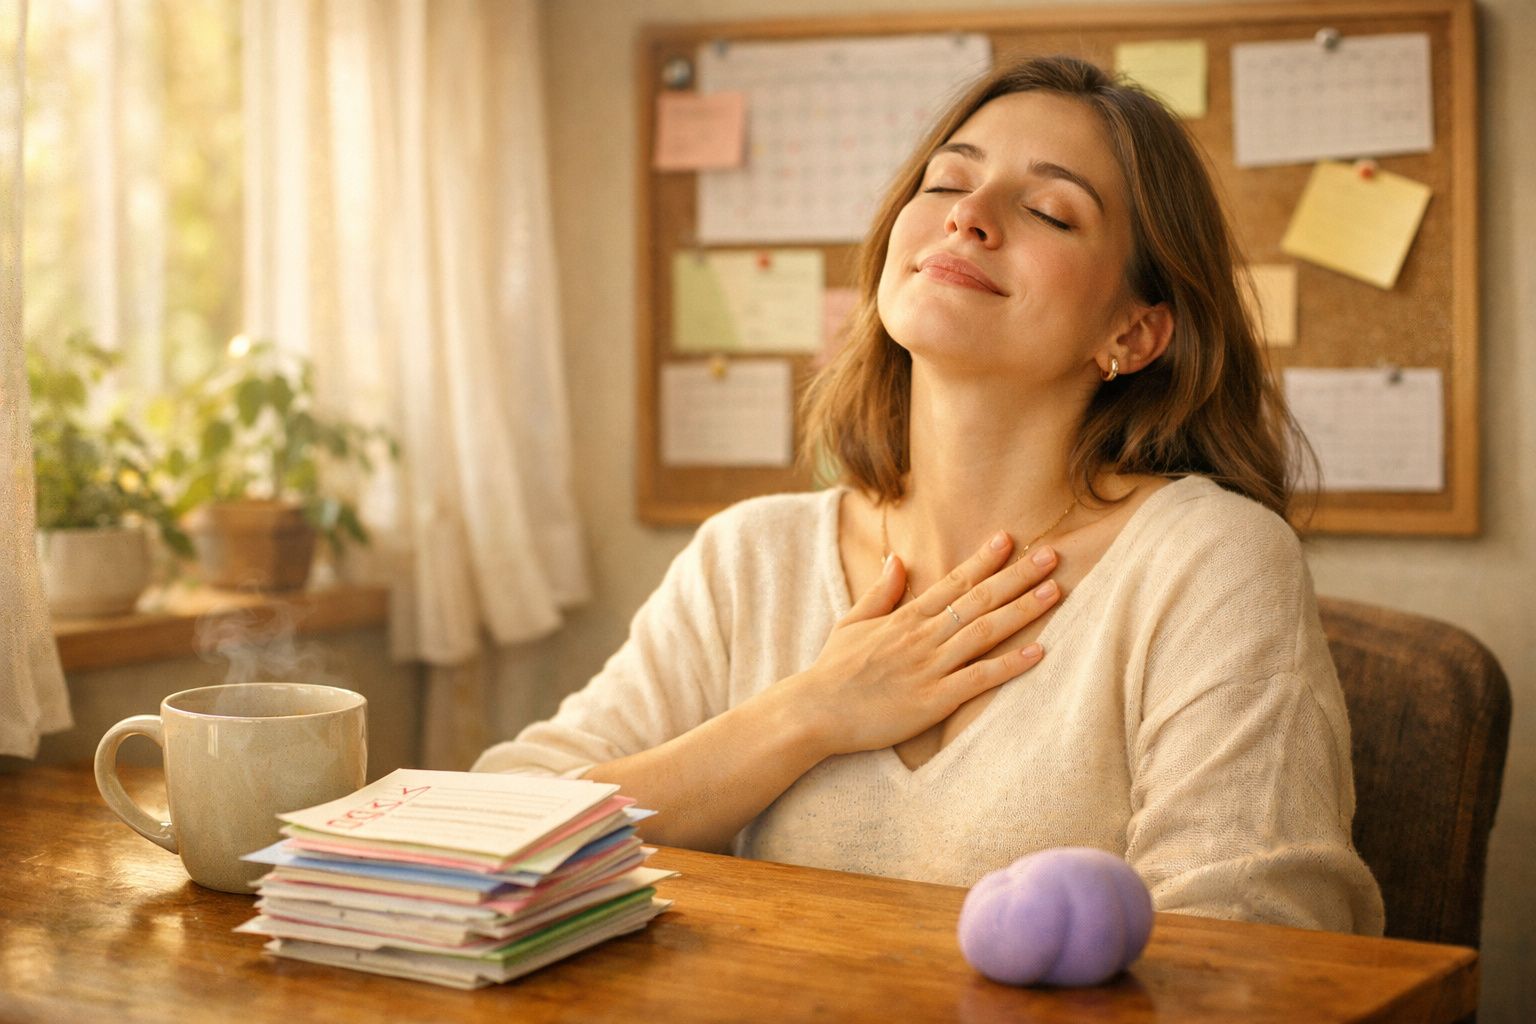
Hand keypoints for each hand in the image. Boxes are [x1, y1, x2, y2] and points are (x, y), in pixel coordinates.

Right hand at [788, 532, 1060, 757]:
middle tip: (1052, 556)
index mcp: (906, 618)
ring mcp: (930, 667)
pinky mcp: (933, 700)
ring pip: (984, 632)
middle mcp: (922, 636)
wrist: (814, 711)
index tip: (1011, 538)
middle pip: (979, 600)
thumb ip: (880, 592)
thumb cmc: (833, 671)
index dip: (984, 560)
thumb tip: (896, 559)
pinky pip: (979, 679)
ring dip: (1022, 611)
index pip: (953, 582)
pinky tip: (1038, 652)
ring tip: (1054, 591)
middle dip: (1018, 576)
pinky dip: (1009, 665)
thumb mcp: (852, 622)